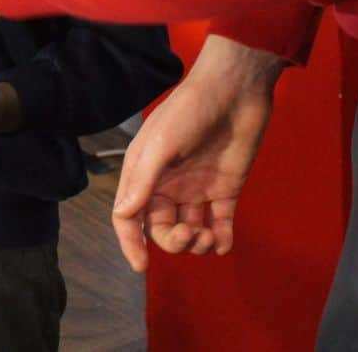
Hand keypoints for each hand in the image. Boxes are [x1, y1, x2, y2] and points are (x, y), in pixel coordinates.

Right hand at [112, 35, 282, 271]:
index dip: (131, 242)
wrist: (234, 91)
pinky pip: (220, 224)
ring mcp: (197, 188)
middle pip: (161, 228)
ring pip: (190, 231)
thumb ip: (143, 181)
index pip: (129, 215)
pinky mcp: (225, 189)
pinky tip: (224, 241)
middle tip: (192, 236)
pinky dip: (222, 240)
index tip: (142, 267)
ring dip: (197, 245)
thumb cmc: (190, 111)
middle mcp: (168, 183)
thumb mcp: (161, 144)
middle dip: (173, 242)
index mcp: (145, 171)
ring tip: (209, 237)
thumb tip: (123, 215)